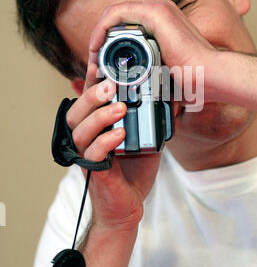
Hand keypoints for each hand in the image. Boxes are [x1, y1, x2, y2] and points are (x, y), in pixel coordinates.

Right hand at [66, 65, 160, 231]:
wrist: (128, 205)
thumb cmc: (134, 169)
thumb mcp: (146, 137)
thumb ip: (152, 116)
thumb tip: (171, 95)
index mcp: (96, 126)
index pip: (88, 98)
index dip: (90, 79)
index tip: (100, 61)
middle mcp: (87, 138)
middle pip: (76, 110)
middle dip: (92, 95)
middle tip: (112, 85)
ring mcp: (87, 155)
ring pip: (80, 130)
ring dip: (99, 116)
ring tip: (119, 108)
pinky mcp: (94, 172)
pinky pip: (92, 155)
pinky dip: (105, 143)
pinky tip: (120, 135)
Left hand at [88, 0, 218, 109]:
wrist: (210, 77)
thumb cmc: (192, 80)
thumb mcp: (163, 76)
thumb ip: (150, 76)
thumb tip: (138, 95)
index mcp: (162, 26)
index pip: (126, 28)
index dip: (108, 45)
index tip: (101, 68)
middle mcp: (160, 13)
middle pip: (117, 21)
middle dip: (100, 42)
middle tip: (94, 65)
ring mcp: (159, 10)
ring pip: (114, 16)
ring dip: (98, 36)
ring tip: (93, 59)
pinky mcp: (156, 13)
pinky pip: (117, 14)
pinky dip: (102, 29)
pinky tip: (96, 47)